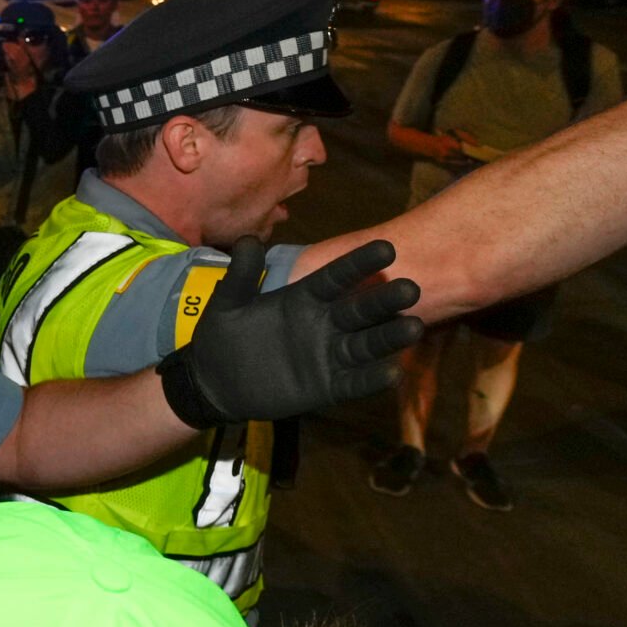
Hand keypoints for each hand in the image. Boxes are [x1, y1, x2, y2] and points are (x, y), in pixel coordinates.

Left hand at [158, 237, 422, 428]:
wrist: (212, 383)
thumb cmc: (222, 337)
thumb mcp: (228, 303)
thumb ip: (242, 275)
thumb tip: (249, 240)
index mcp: (305, 298)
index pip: (336, 277)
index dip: (359, 264)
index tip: (386, 247)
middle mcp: (324, 324)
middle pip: (360, 309)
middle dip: (384, 300)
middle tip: (410, 288)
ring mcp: (328, 356)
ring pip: (365, 345)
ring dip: (389, 337)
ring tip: (413, 327)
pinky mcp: (327, 387)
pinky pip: (353, 382)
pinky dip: (371, 379)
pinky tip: (392, 373)